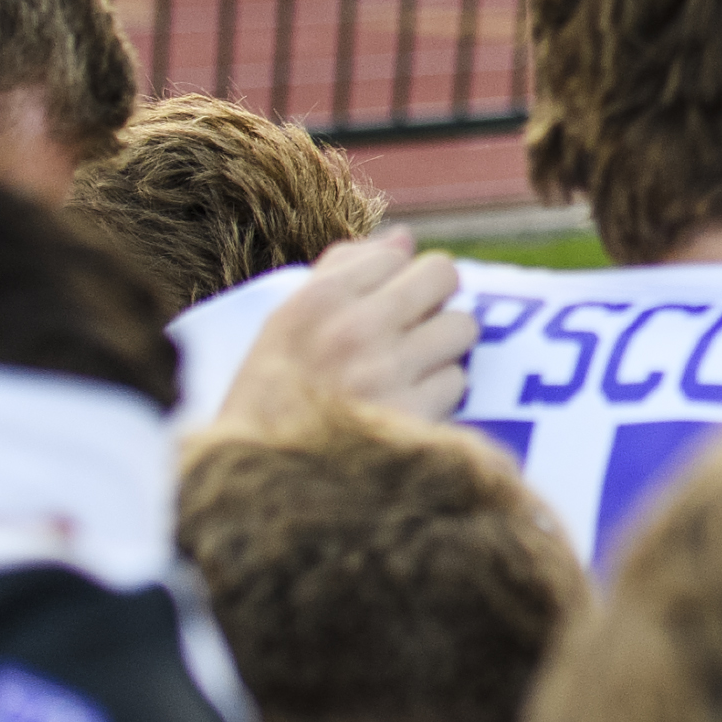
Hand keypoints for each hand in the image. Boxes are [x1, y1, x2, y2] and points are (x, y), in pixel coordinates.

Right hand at [222, 222, 473, 434]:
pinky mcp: (414, 417)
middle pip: (443, 276)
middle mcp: (353, 329)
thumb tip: (404, 238)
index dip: (396, 280)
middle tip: (417, 327)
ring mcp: (386, 374)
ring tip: (413, 368)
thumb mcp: (285, 326)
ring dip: (444, 347)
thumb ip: (342, 271)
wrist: (261, 483)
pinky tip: (409, 405)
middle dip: (436, 299)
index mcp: (314, 302)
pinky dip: (440, 394)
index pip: (394, 255)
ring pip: (460, 327)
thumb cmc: (273, 399)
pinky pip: (458, 381)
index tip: (381, 307)